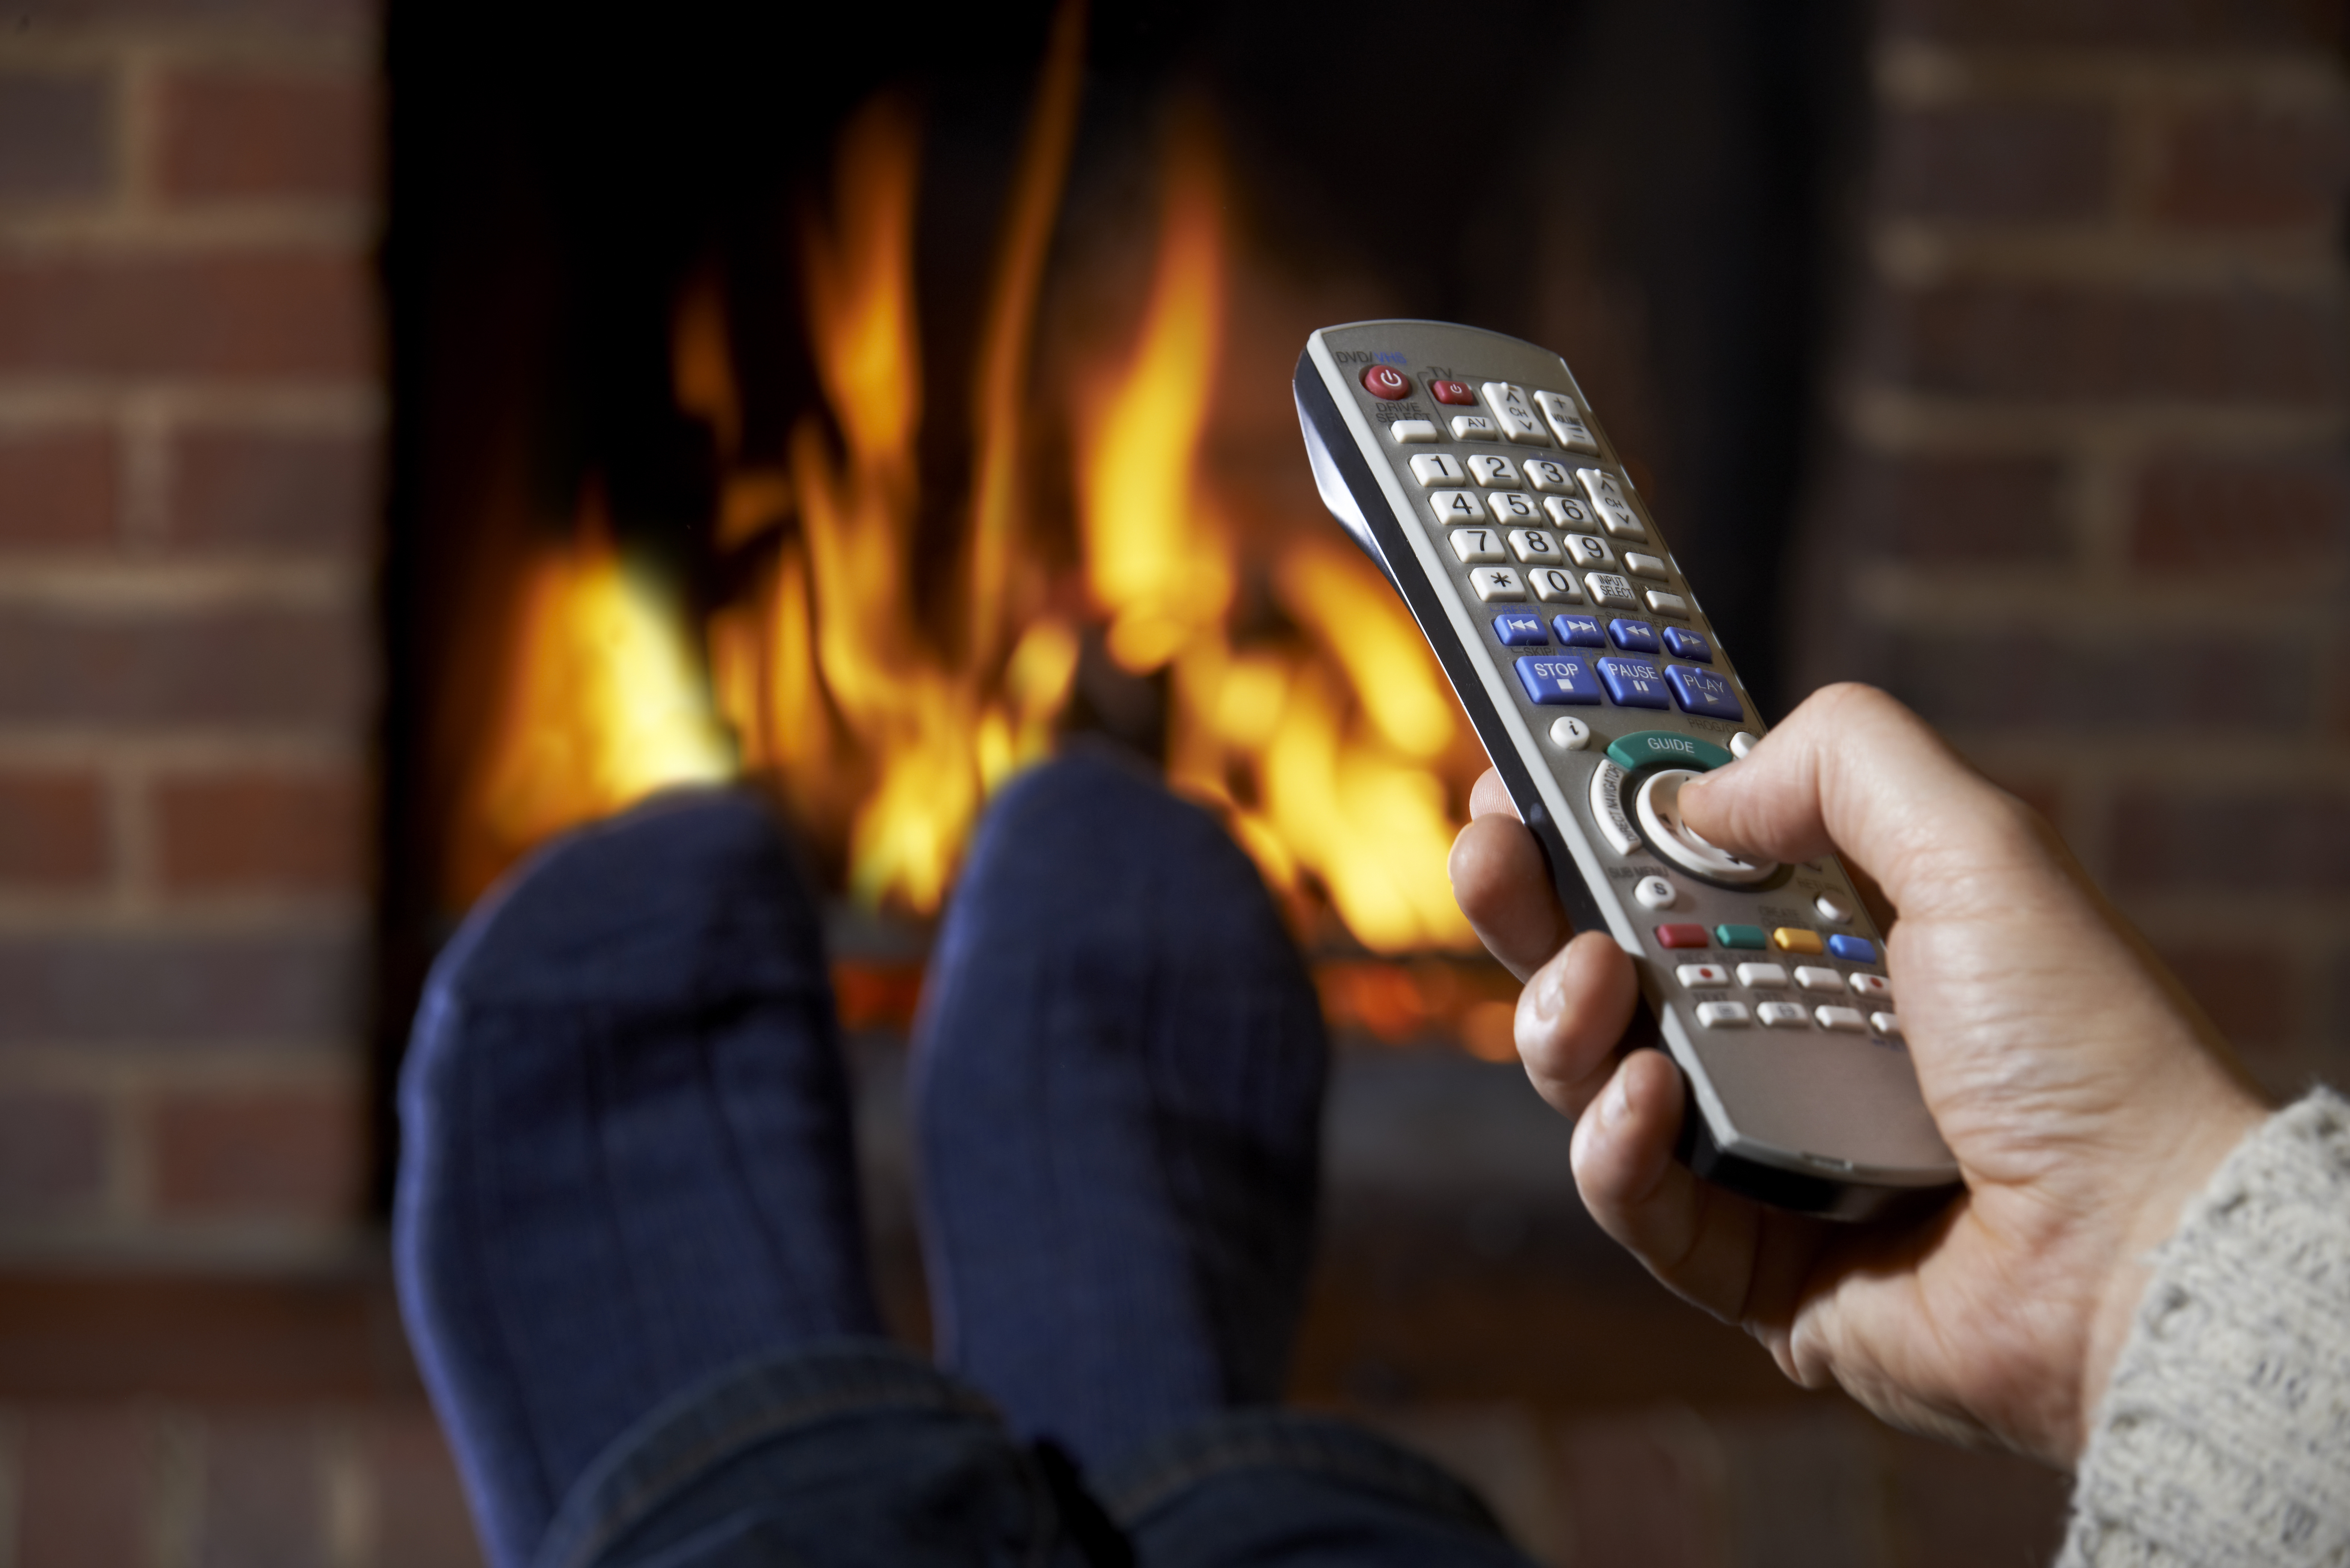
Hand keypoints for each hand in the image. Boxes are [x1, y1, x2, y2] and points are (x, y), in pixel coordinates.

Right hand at [1447, 683, 2268, 1462]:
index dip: (1589, 814)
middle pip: (1602, 959)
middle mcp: (1786, 1037)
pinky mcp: (1747, 1265)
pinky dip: (1615, 1148)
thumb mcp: (1981, 847)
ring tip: (1596, 988)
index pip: (1675, 862)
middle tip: (1492, 848)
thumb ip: (1841, 764)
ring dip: (1562, 1019)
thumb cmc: (2083, 1051)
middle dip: (1529, 898)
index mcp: (1836, 936)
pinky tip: (1650, 1104)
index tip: (1519, 769)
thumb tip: (1697, 789)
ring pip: (1594, 1077)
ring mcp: (1760, 1153)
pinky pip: (1634, 1201)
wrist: (2139, 1248)